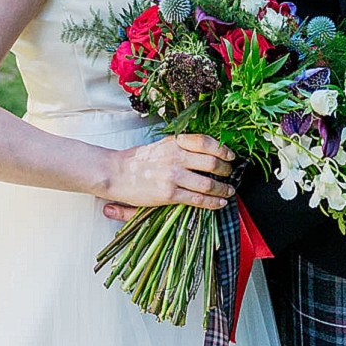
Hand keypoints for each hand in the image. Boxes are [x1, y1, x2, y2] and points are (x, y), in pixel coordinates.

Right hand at [101, 134, 233, 215]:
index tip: (230, 156)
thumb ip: (180, 147)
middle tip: (231, 174)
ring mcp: (173, 176)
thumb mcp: (160, 145)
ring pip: (208, 183)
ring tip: (229, 191)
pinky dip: (213, 202)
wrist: (115, 173)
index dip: (223, 149)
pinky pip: (198, 199)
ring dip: (223, 189)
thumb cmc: (136, 160)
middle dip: (226, 170)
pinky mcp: (169, 194)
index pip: (206, 142)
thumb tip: (204, 152)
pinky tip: (219, 202)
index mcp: (173, 142)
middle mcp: (175, 157)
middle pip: (212, 162)